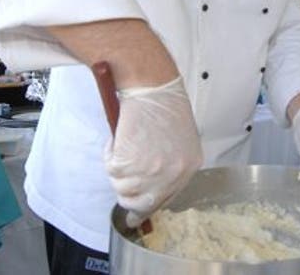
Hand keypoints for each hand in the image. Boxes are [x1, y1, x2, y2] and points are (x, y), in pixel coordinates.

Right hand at [102, 77, 202, 227]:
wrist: (152, 84)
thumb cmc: (163, 104)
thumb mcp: (178, 140)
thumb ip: (168, 165)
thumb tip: (148, 189)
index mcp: (189, 166)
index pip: (165, 200)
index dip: (146, 205)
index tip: (135, 214)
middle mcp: (174, 173)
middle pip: (141, 203)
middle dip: (127, 192)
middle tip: (122, 172)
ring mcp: (152, 170)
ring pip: (122, 188)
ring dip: (117, 169)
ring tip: (125, 143)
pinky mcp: (131, 162)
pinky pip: (111, 169)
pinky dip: (110, 153)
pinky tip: (120, 137)